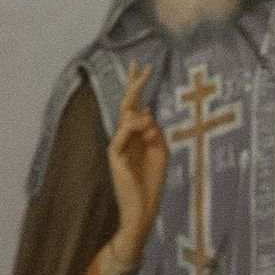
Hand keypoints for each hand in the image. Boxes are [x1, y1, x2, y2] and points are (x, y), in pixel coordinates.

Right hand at [106, 60, 166, 265]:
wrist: (143, 208)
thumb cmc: (152, 181)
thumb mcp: (160, 150)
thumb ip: (154, 130)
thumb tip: (145, 113)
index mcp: (136, 134)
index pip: (135, 105)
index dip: (138, 85)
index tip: (144, 66)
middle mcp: (125, 137)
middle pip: (127, 105)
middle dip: (134, 85)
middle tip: (143, 66)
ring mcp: (118, 146)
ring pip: (125, 118)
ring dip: (139, 117)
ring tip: (150, 127)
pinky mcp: (114, 157)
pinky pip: (120, 136)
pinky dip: (132, 127)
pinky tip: (143, 123)